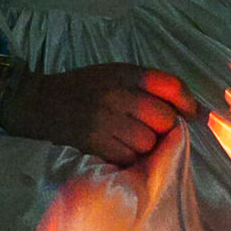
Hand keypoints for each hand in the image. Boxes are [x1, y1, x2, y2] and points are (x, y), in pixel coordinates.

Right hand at [2, 62, 198, 166]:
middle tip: (151, 129)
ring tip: (130, 139)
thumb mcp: (115, 74)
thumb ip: (147, 86)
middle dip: (164, 128)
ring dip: (145, 146)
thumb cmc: (84, 88)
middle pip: (164, 118)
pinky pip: (129, 157)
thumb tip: (188, 108)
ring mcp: (105, 119)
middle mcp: (117, 94)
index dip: (188, 103)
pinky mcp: (94, 142)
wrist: (40, 102)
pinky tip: (118, 148)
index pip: (171, 85)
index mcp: (125, 73)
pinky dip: (128, 158)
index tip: (191, 114)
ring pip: (148, 142)